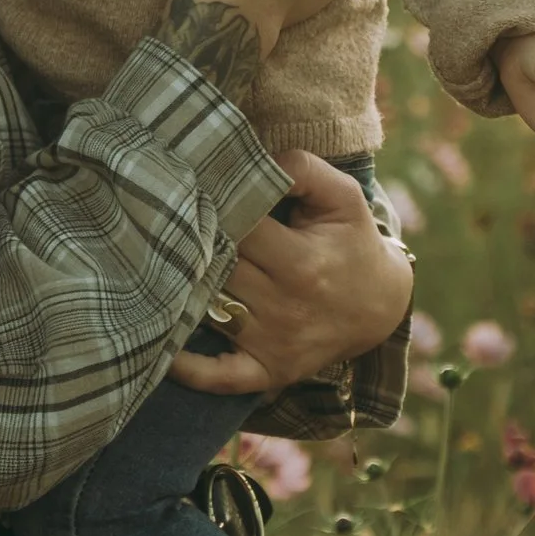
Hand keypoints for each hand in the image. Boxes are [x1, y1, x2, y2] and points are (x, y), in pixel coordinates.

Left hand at [169, 154, 413, 397]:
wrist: (380, 306)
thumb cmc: (351, 241)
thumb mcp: (342, 196)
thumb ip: (302, 168)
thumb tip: (253, 158)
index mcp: (301, 263)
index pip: (237, 230)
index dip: (214, 209)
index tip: (197, 194)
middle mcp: (285, 307)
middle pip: (215, 271)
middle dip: (191, 247)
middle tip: (163, 227)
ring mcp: (273, 344)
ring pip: (207, 314)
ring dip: (180, 294)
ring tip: (154, 268)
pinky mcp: (267, 372)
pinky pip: (219, 377)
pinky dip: (188, 370)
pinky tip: (162, 349)